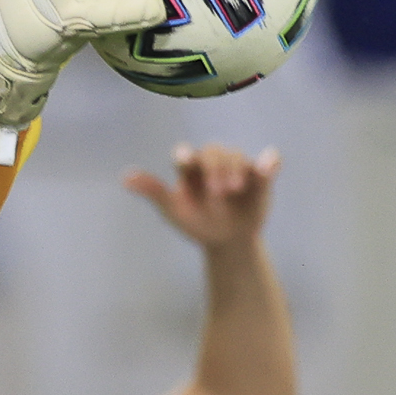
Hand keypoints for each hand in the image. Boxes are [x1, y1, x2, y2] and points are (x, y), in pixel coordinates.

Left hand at [124, 144, 279, 251]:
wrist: (227, 242)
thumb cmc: (196, 224)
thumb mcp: (174, 211)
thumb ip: (154, 192)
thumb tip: (125, 177)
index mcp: (190, 169)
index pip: (186, 155)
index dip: (185, 155)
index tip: (184, 161)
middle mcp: (213, 163)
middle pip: (213, 152)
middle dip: (214, 168)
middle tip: (216, 192)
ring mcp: (238, 168)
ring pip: (236, 155)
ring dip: (234, 169)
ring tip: (233, 190)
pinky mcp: (260, 175)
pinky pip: (269, 162)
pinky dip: (270, 162)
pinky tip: (269, 167)